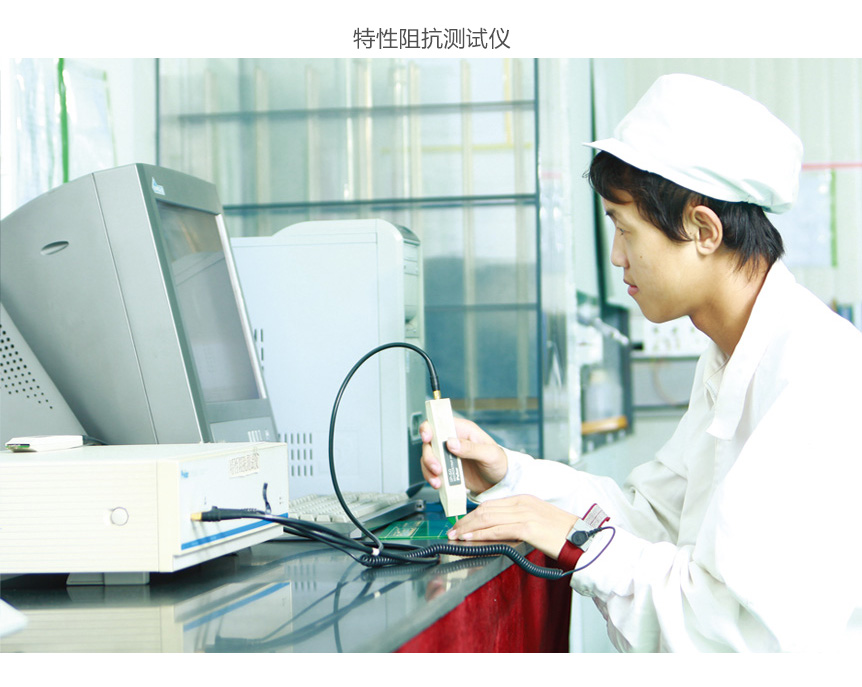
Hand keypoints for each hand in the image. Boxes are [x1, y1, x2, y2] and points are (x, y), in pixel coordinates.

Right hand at [420, 417, 506, 494]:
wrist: (499, 483)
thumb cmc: (498, 462)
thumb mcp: (490, 454)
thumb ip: (471, 448)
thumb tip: (451, 443)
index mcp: (463, 430)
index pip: (439, 422)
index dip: (429, 427)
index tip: (427, 438)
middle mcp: (452, 441)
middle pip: (429, 442)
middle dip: (429, 456)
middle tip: (438, 468)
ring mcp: (448, 455)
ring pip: (428, 458)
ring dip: (428, 469)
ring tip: (438, 480)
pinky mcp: (446, 469)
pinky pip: (431, 471)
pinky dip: (431, 478)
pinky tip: (439, 484)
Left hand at [446, 495, 578, 559]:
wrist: (583, 539)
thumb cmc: (562, 535)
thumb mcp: (537, 522)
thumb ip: (518, 522)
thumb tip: (497, 532)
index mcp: (524, 499)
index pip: (491, 504)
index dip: (472, 514)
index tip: (461, 524)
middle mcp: (522, 503)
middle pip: (485, 509)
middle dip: (465, 521)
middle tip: (452, 531)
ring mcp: (525, 514)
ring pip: (487, 517)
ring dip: (468, 528)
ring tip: (456, 536)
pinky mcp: (528, 527)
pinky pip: (497, 529)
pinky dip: (480, 534)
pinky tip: (470, 539)